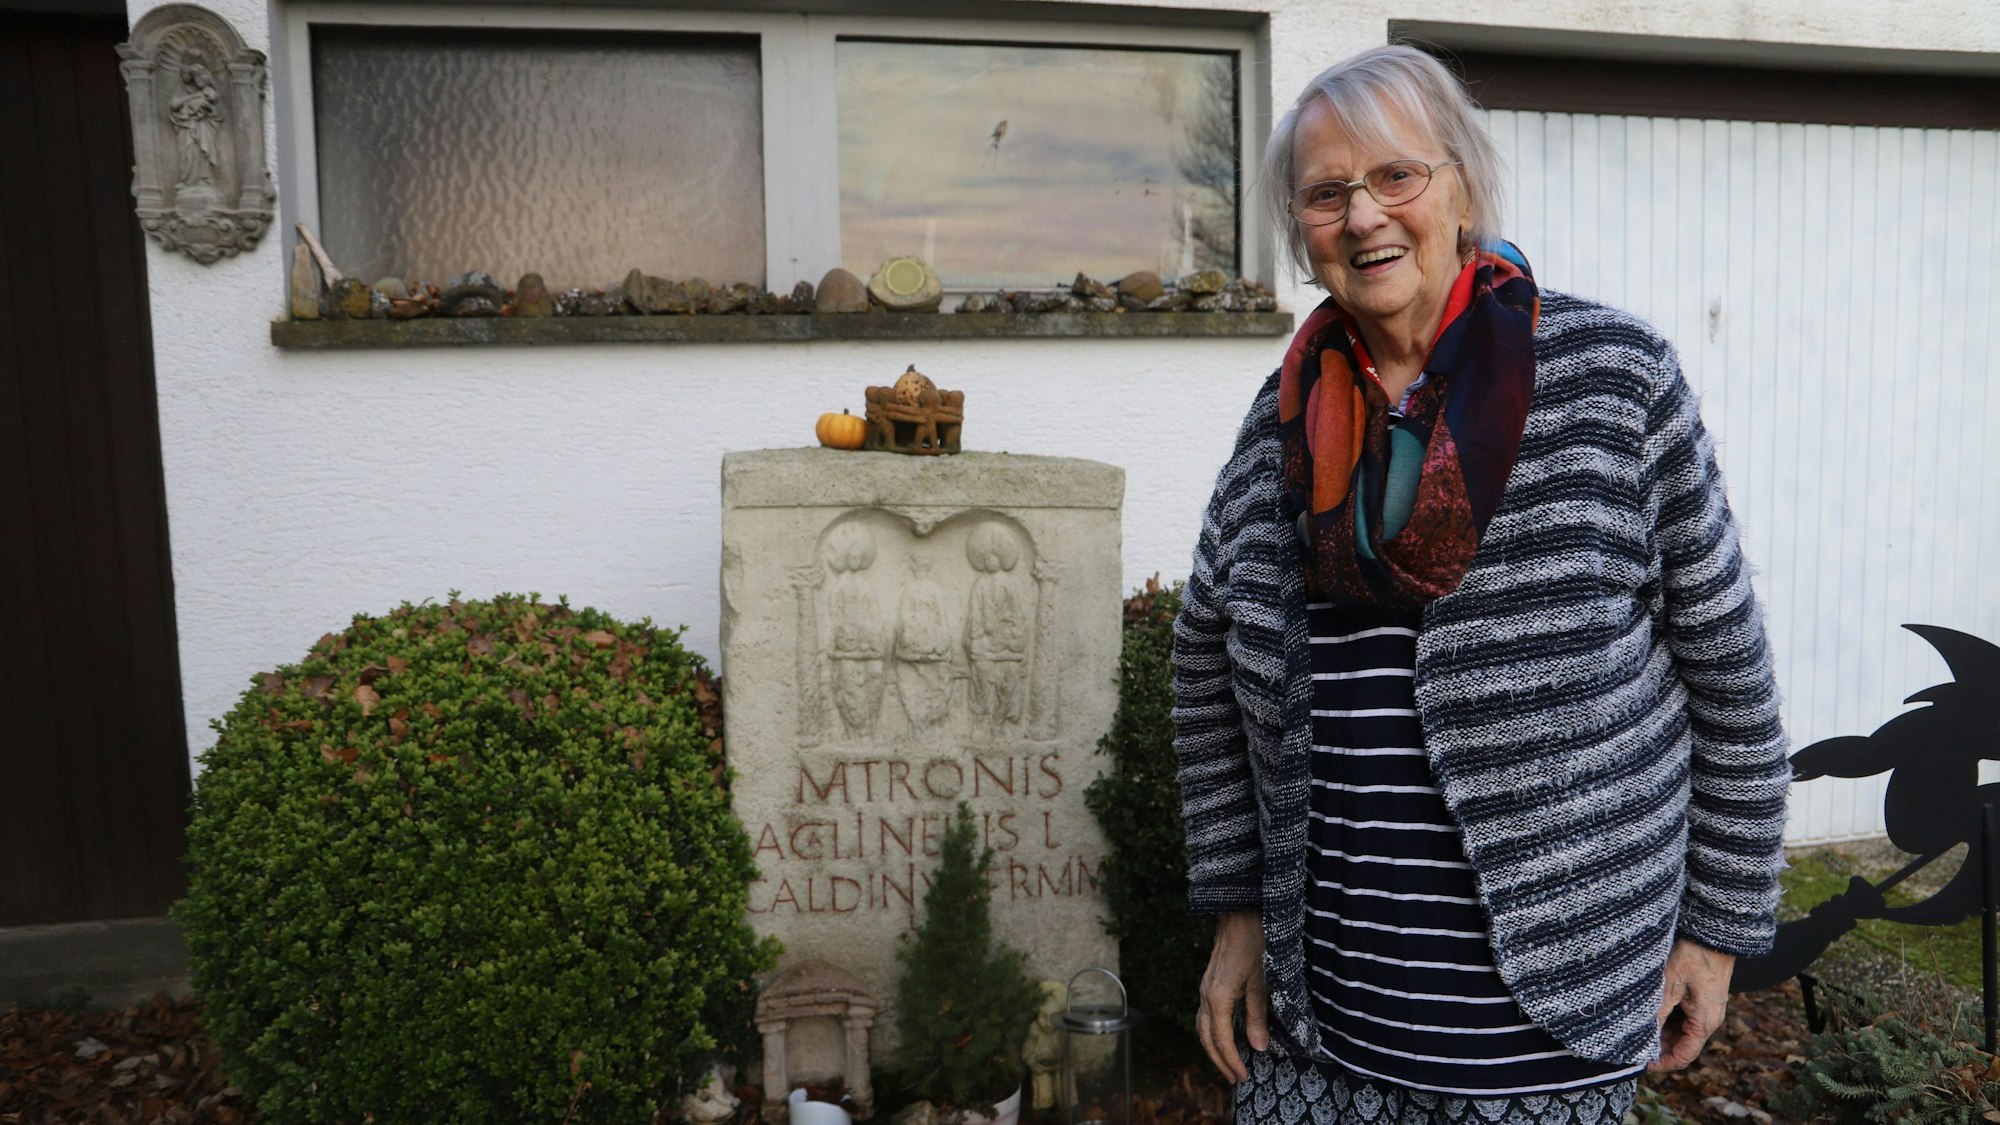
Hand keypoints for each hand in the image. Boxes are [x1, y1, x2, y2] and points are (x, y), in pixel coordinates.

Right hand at [1197, 911, 1268, 1082]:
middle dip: (1220, 1061)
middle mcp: (1206, 995)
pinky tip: (1224, 1035)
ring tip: (1228, 1063)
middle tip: (1235, 1078)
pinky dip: (1212, 1032)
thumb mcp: (1262, 980)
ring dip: (1213, 1048)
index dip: (1232, 1061)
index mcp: (1218, 997)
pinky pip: (1205, 1015)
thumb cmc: (1255, 941)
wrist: (1239, 910)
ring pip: (1202, 1027)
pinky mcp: (1209, 982)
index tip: (1243, 1077)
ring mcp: (1204, 988)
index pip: (1222, 1040)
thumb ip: (1258, 1015)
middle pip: (1206, 1038)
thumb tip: (1258, 1048)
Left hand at [1649, 938, 1734, 1071]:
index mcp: (1704, 1023)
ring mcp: (1708, 1008)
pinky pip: (1684, 1016)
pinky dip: (1668, 1018)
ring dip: (1662, 1032)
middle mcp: (1709, 1019)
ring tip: (1637, 1027)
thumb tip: (1640, 1037)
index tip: (1640, 1063)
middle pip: (1682, 1045)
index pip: (1683, 1056)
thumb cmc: (1694, 956)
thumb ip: (1656, 1013)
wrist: (1714, 931)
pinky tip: (1650, 1011)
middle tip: (1632, 1043)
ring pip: (1681, 1031)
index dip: (1661, 1063)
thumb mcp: (1669, 985)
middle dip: (1658, 1047)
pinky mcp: (1703, 998)